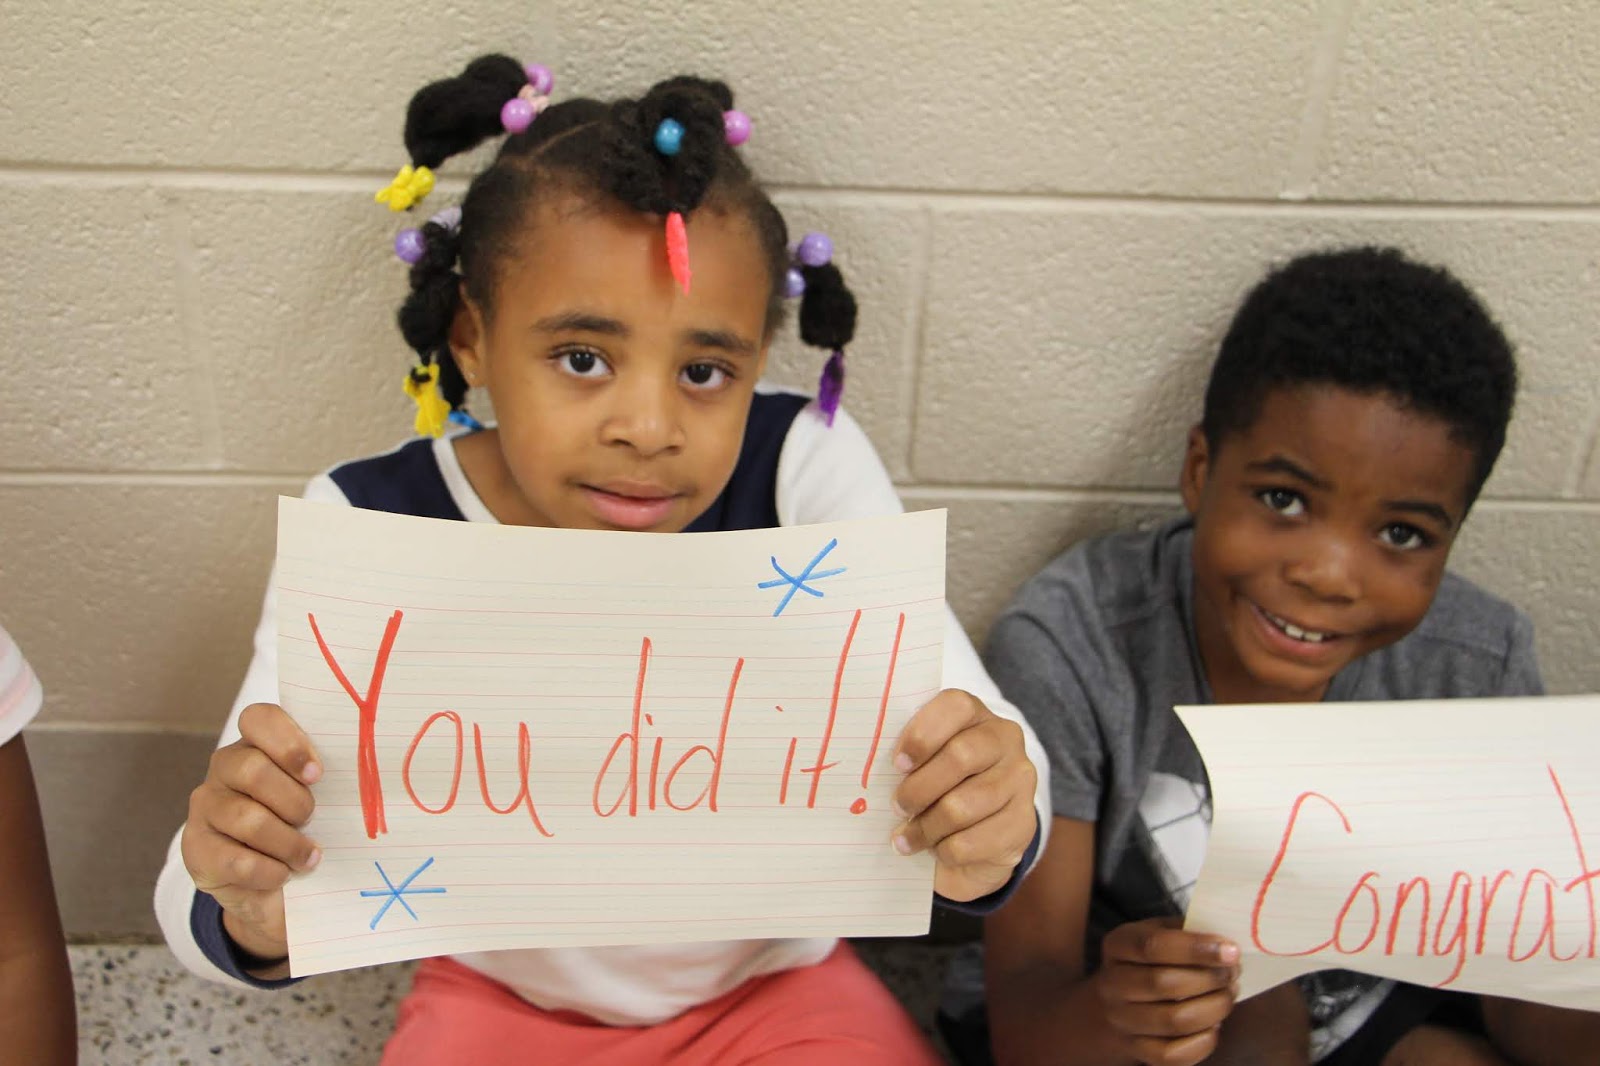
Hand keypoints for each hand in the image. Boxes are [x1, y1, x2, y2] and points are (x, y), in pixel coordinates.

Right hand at [180, 703, 322, 964]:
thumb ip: (332, 778)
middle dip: (293, 800)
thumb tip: (375, 768)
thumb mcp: (323, 800)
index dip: (288, 743)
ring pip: (244, 817)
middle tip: (312, 819)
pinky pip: (234, 860)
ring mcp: (206, 808)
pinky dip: (268, 871)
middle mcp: (225, 768)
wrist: (277, 889)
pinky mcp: (196, 850)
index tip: (318, 774)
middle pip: (250, 768)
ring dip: (287, 842)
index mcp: (258, 744)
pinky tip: (283, 875)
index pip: (259, 718)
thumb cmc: (308, 829)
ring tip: (309, 857)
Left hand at [890, 688, 1036, 900]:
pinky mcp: (1023, 824)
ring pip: (964, 805)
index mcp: (975, 714)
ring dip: (926, 827)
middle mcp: (1005, 740)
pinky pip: (975, 841)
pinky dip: (945, 850)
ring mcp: (1020, 781)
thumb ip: (906, 756)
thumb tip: (866, 763)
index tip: (897, 763)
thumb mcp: (923, 764)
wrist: (977, 838)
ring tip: (905, 837)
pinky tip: (935, 850)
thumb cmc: (937, 789)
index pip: (955, 706)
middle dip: (919, 788)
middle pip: (961, 756)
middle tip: (896, 806)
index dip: (923, 733)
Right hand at [1095, 918, 1240, 1065]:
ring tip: (1228, 995)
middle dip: (1210, 979)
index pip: (1152, 946)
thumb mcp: (1160, 932)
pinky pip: (1174, 1055)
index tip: (1232, 951)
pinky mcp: (1137, 1051)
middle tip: (1233, 973)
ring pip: (1174, 1021)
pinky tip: (1214, 1025)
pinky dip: (1204, 1041)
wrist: (1114, 1002)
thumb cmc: (1150, 960)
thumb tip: (1227, 941)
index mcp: (1118, 945)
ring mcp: (1122, 1021)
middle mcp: (1112, 984)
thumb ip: (1188, 930)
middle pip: (1164, 984)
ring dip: (1214, 1008)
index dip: (1195, 948)